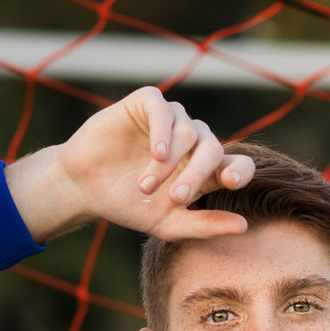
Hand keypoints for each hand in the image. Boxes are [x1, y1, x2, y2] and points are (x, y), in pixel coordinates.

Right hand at [3, 87, 256, 243]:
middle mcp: (193, 142)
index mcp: (205, 170)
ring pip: (188, 132)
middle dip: (196, 175)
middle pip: (213, 149)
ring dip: (170, 163)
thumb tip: (244, 227)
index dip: (240, 171)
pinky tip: (156, 153)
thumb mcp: (169, 224)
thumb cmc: (129, 206)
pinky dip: (164, 131)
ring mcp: (171, 120)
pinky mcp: (147, 103)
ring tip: (146, 186)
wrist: (85, 189)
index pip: (238, 165)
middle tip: (176, 197)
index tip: (231, 183)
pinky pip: (164, 109)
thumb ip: (205, 225)